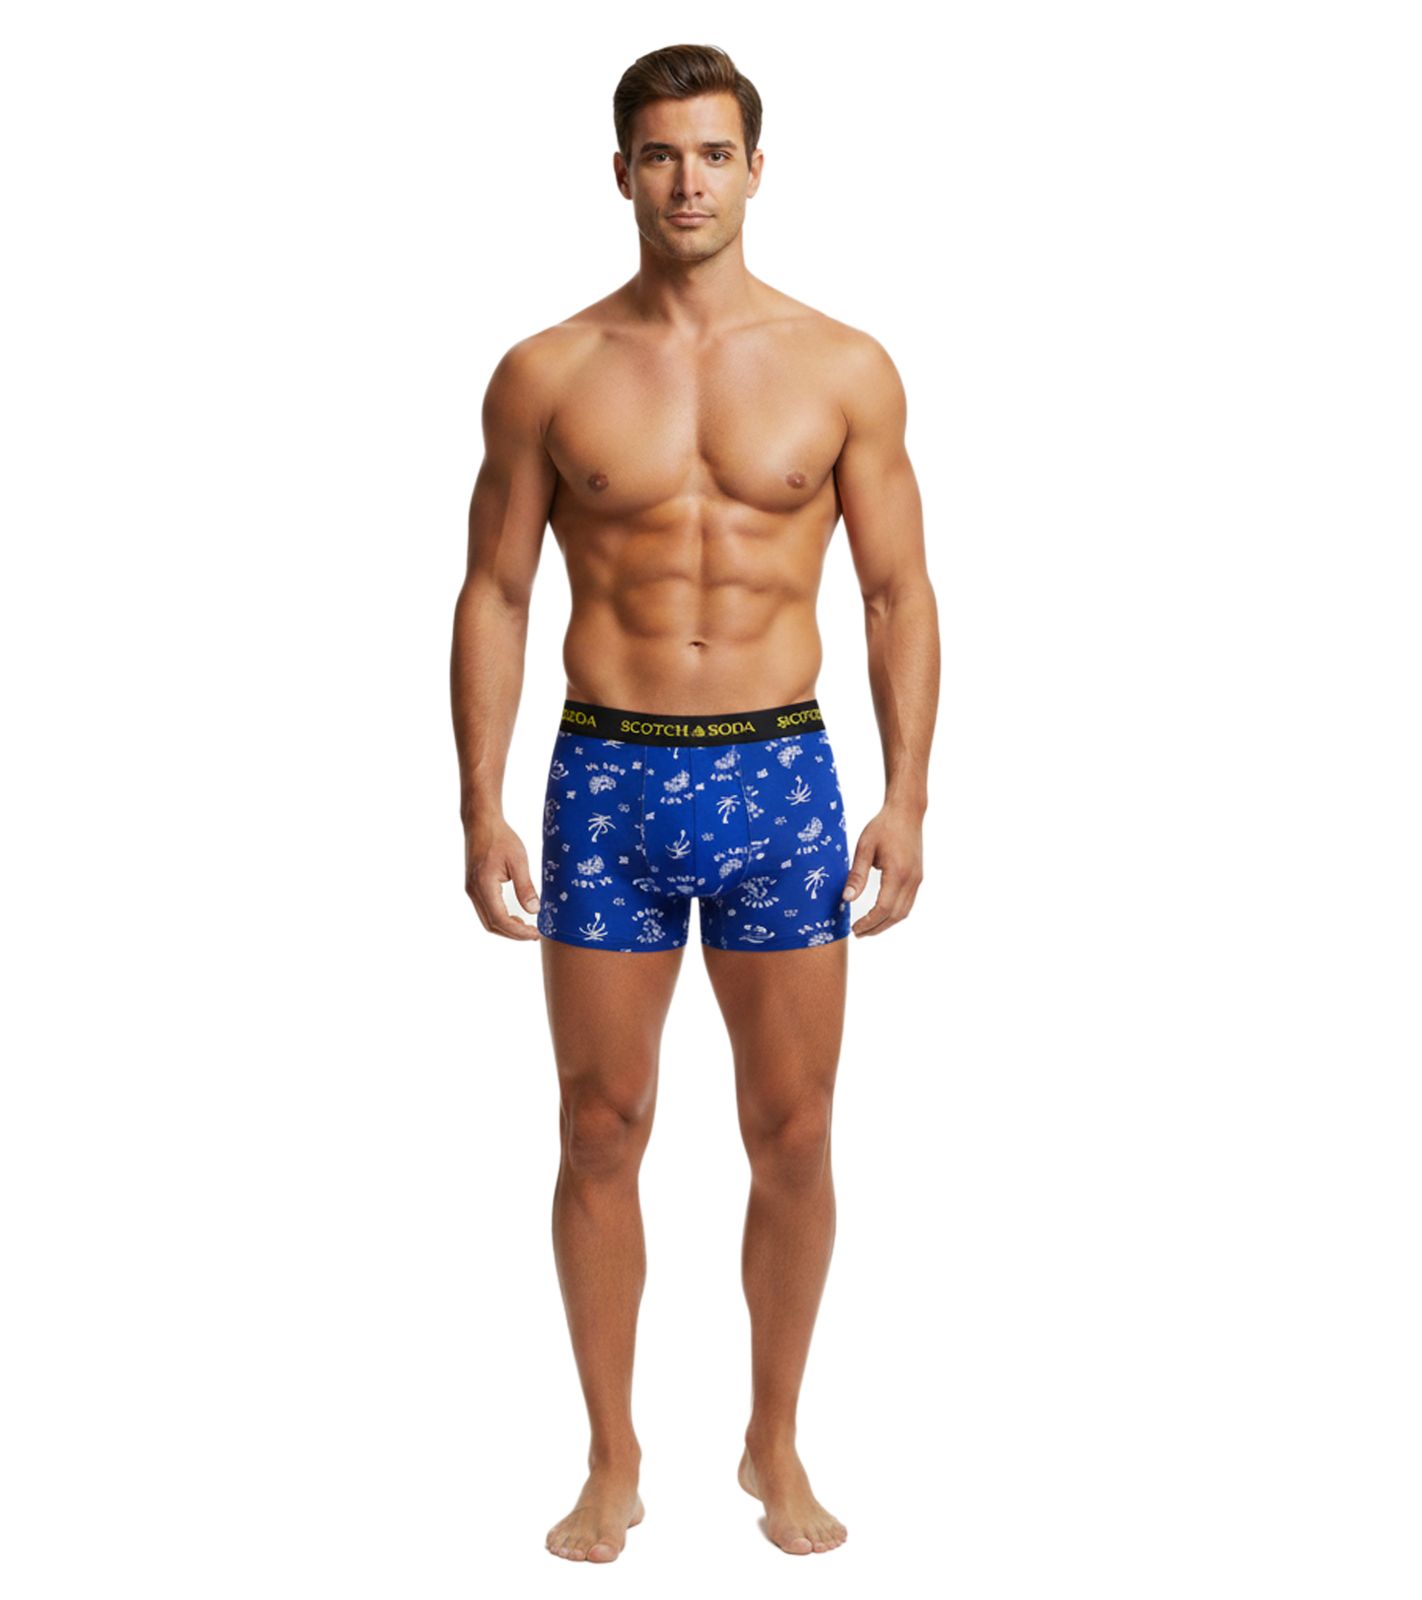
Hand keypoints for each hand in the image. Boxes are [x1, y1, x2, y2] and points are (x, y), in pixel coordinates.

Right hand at [465, 818, 541, 940]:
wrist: (481, 823)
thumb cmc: (500, 838)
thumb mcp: (518, 861)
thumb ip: (525, 887)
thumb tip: (534, 910)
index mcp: (484, 885)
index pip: (500, 919)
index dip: (518, 931)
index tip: (535, 933)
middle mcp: (474, 891)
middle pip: (491, 924)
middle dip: (513, 934)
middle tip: (534, 934)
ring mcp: (471, 890)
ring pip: (487, 920)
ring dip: (506, 928)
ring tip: (526, 928)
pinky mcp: (473, 887)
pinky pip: (485, 911)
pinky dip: (499, 919)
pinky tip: (515, 917)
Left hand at [842, 803, 923, 936]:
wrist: (907, 812)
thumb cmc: (883, 826)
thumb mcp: (864, 848)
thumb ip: (856, 875)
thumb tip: (847, 899)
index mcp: (897, 873)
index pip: (884, 908)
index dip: (869, 922)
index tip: (855, 929)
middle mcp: (911, 880)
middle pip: (895, 915)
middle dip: (877, 928)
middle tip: (858, 933)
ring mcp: (917, 879)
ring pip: (904, 912)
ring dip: (886, 923)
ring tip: (868, 928)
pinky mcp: (918, 877)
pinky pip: (908, 903)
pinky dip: (895, 914)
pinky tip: (881, 914)